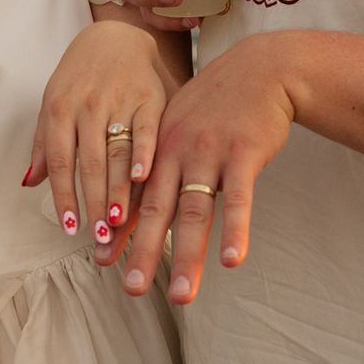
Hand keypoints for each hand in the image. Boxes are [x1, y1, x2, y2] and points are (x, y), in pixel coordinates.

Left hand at [24, 21, 168, 260]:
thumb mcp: (53, 101)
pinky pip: (147, 129)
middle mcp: (88, 106)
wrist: (117, 34)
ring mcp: (120, 100)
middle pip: (91, 163)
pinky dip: (144, 153)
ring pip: (117, 152)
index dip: (65, 197)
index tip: (71, 228)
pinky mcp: (150, 97)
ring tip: (119, 222)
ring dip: (118, 190)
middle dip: (95, 203)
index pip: (62, 163)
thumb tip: (29, 183)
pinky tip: (143, 178)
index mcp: (60, 109)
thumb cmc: (80, 76)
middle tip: (100, 238)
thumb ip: (44, 143)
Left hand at [121, 33, 296, 304]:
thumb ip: (163, 157)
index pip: (135, 195)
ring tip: (181, 296)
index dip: (119, 230)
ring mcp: (210, 152)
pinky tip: (232, 260)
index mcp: (159, 147)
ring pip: (195, 211)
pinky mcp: (243, 153)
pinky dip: (235, 230)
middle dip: (144, 252)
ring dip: (188, 256)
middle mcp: (178, 151)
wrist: (261, 67)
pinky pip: (238, 198)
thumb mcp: (180, 122)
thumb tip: (144, 190)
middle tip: (131, 289)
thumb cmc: (220, 102)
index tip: (102, 262)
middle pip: (158, 209)